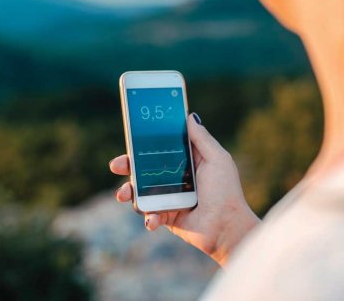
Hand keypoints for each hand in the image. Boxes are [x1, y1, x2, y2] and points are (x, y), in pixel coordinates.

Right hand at [109, 113, 259, 265]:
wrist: (227, 227)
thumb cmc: (226, 191)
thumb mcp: (217, 159)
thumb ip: (201, 139)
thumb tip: (189, 116)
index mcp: (187, 161)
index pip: (161, 148)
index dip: (145, 142)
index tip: (131, 135)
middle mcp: (176, 178)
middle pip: (145, 168)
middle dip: (127, 165)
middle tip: (116, 165)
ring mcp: (169, 197)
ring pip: (141, 192)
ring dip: (129, 192)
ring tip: (124, 194)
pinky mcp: (167, 216)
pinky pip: (150, 215)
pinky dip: (148, 217)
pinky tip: (152, 219)